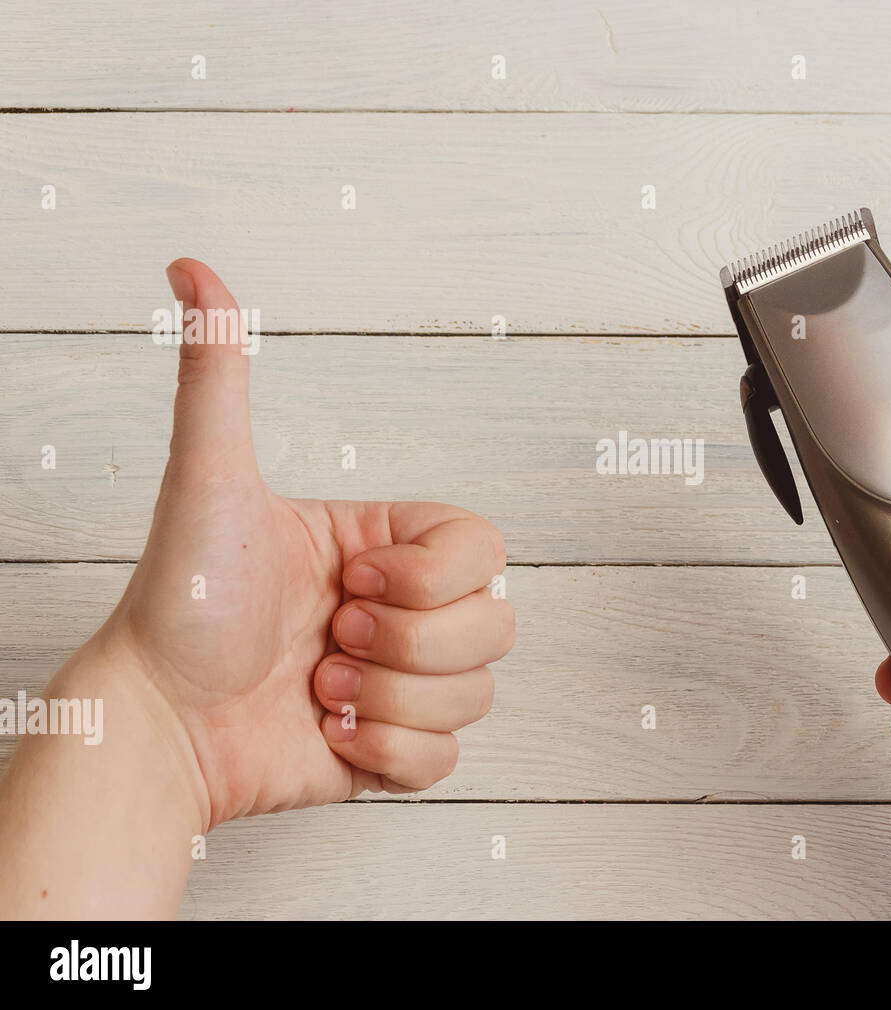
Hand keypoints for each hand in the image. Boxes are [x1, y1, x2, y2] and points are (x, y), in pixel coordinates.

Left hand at [120, 258, 513, 823]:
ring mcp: (402, 680)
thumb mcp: (209, 481)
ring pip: (479, 692)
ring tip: (318, 688)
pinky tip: (329, 732)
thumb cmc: (179, 604)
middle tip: (326, 639)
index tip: (352, 582)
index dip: (428, 578)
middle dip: (404, 645)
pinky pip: (450, 757)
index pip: (485, 549)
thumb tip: (192, 270)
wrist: (155, 726)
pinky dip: (388, 754)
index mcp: (385, 546)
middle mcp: (403, 610)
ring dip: (389, 700)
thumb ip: (217, 376)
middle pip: (496, 624)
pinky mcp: (393, 748)